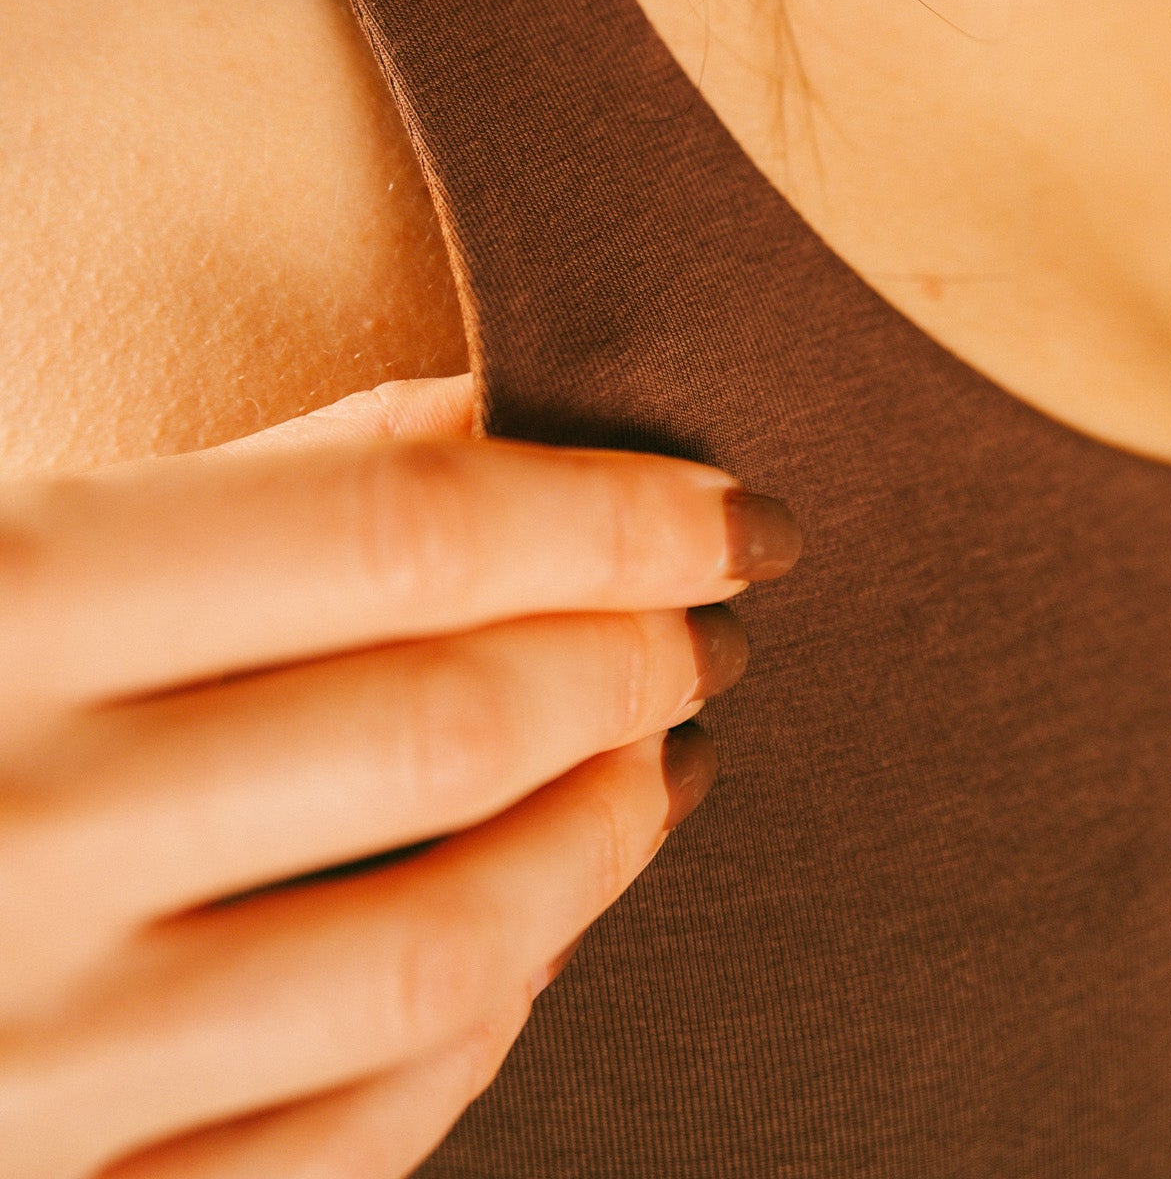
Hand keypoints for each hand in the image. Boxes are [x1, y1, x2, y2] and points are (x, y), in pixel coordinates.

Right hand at [0, 376, 799, 1177]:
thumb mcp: (12, 537)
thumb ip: (249, 486)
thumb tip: (495, 426)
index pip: (404, 536)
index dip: (610, 513)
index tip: (735, 511)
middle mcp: (12, 831)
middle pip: (447, 730)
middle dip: (633, 662)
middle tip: (711, 627)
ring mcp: (34, 1060)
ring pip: (441, 952)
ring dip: (597, 843)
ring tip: (657, 764)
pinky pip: (356, 1140)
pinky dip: (486, 1024)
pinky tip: (533, 939)